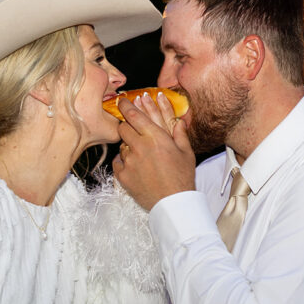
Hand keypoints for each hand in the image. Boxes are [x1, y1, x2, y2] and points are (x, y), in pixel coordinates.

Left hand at [112, 92, 195, 210]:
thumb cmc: (182, 177)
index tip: (122, 102)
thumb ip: (180, 134)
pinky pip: (118, 163)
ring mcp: (129, 161)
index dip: (126, 106)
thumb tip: (178, 121)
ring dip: (128, 148)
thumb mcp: (186, 152)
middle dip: (126, 127)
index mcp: (155, 137)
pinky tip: (135, 168)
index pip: (134, 115)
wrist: (173, 202)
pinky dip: (124, 163)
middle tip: (134, 133)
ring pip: (121, 146)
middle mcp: (140, 147)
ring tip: (141, 158)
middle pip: (123, 128)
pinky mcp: (123, 176)